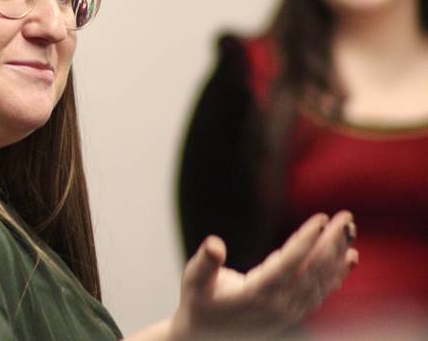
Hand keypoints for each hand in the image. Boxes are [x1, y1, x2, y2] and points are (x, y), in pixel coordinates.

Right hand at [169, 211, 357, 339]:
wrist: (205, 339)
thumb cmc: (199, 304)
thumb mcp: (194, 281)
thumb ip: (205, 262)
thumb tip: (214, 244)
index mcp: (255, 294)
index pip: (289, 264)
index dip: (306, 240)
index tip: (321, 218)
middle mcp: (277, 305)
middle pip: (313, 270)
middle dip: (331, 241)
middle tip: (346, 216)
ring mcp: (288, 312)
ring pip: (321, 281)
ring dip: (337, 255)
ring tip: (350, 230)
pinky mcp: (293, 314)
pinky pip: (321, 293)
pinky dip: (338, 275)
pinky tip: (349, 258)